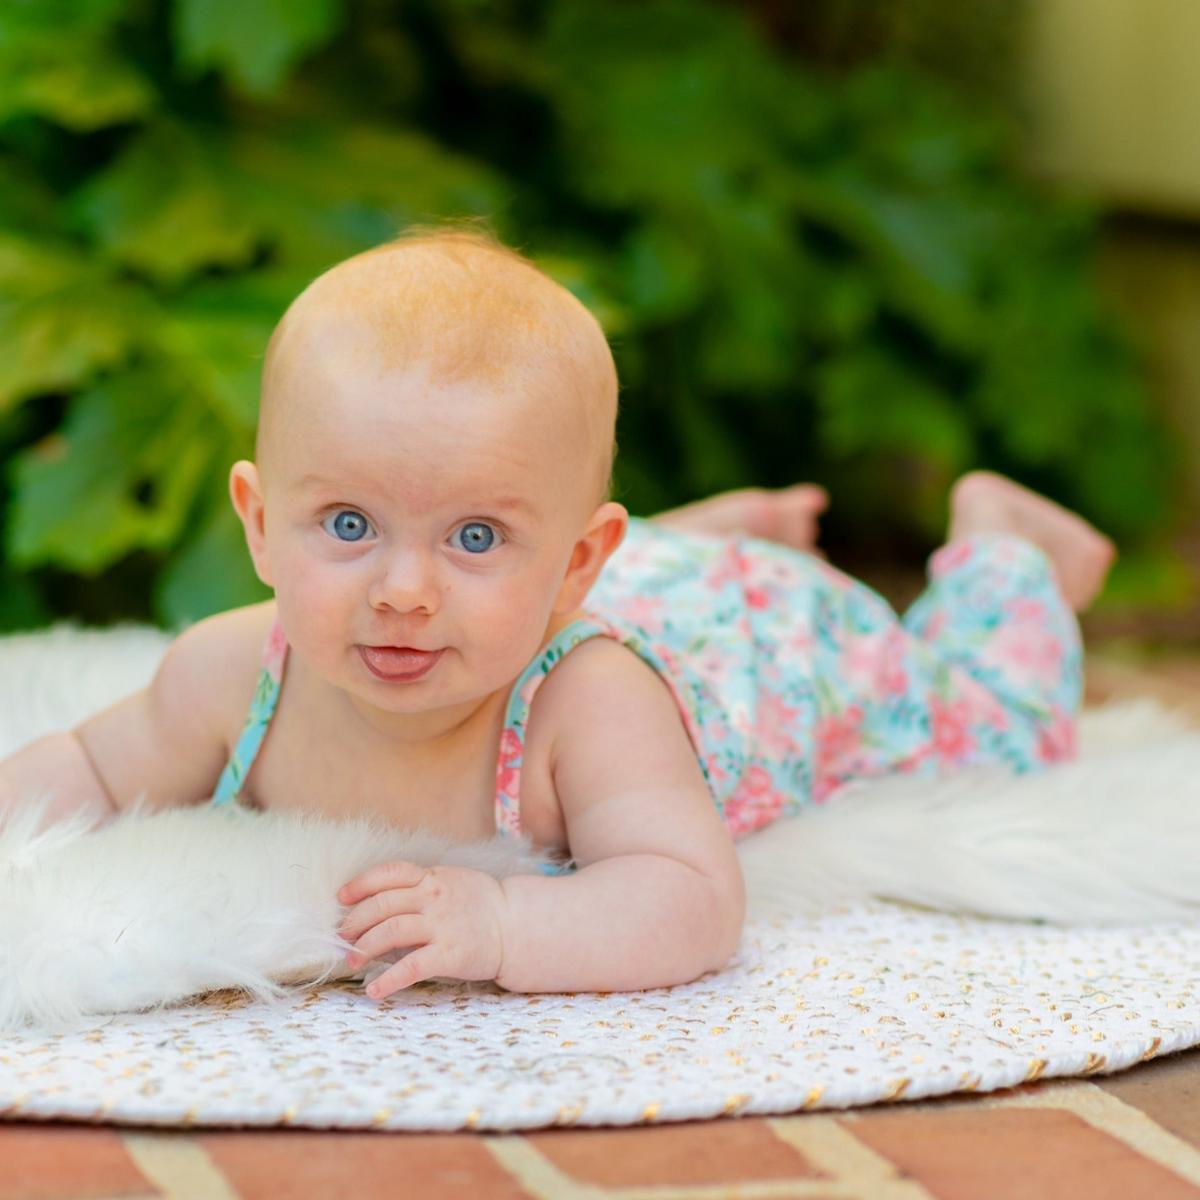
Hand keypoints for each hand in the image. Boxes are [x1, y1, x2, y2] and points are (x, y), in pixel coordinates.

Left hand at [336, 861, 507, 999]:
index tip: (341, 898)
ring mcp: (442, 925)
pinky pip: (412, 967)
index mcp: (432, 877)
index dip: (360, 884)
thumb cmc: (480, 904)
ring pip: (391, 931)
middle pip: (382, 905)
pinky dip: (388, 980)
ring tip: (353, 961)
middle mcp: (434, 897)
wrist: (515, 925)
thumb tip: (380, 902)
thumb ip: (420, 886)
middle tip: (342, 938)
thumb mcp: (451, 881)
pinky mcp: (450, 954)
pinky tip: (374, 991)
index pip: (388, 873)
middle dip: (355, 922)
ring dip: (365, 948)